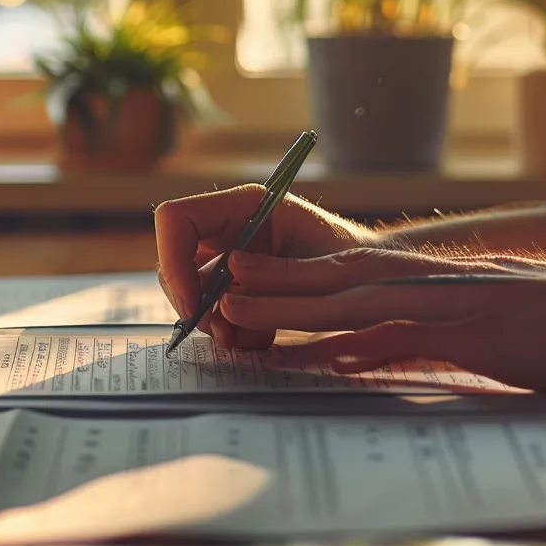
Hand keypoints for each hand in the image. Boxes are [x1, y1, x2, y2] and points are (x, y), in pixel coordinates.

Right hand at [154, 184, 378, 345]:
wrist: (370, 277)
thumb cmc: (351, 258)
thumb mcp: (317, 266)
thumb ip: (272, 280)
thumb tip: (224, 299)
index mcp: (244, 205)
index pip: (177, 219)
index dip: (174, 262)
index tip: (195, 305)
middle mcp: (230, 227)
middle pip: (177, 261)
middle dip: (195, 303)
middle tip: (224, 334)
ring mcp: (231, 256)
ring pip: (195, 291)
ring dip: (217, 323)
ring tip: (250, 339)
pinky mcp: (238, 284)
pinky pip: (216, 309)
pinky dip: (234, 330)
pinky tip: (261, 336)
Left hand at [218, 248, 545, 393]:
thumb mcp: (482, 314)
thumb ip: (427, 327)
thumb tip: (370, 349)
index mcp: (435, 276)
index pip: (352, 268)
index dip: (298, 271)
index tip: (250, 272)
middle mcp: (435, 282)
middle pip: (340, 277)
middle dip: (279, 280)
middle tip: (224, 280)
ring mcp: (453, 305)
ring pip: (359, 303)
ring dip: (299, 309)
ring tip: (248, 312)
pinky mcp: (476, 335)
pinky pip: (411, 340)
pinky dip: (367, 350)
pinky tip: (330, 360)